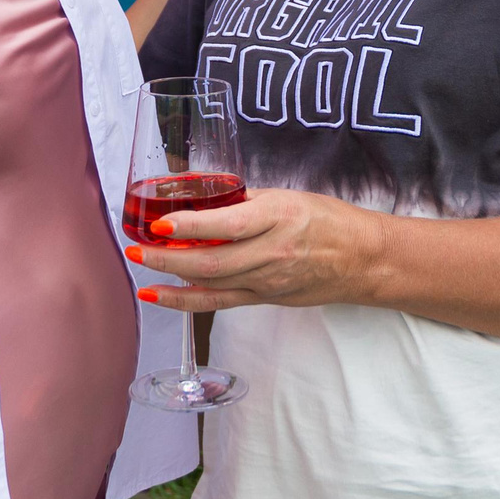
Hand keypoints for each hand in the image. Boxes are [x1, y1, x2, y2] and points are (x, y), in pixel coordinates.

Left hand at [127, 188, 385, 309]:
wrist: (363, 259)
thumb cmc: (328, 220)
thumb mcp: (287, 197)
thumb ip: (245, 201)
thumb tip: (201, 196)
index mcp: (278, 217)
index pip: (229, 223)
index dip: (192, 225)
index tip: (162, 223)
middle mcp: (272, 252)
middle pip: (212, 260)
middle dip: (168, 257)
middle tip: (136, 248)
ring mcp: (268, 280)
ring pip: (211, 283)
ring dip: (171, 277)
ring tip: (141, 265)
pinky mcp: (265, 297)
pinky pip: (220, 301)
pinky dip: (187, 299)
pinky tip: (160, 294)